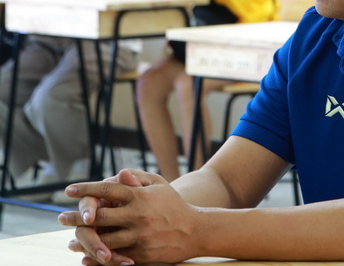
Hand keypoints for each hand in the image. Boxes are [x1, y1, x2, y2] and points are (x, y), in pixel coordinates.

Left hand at [59, 168, 197, 264]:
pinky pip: (115, 257)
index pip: (108, 189)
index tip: (68, 190)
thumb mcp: (159, 185)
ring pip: (103, 240)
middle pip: (99, 216)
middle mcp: (138, 215)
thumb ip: (137, 178)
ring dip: (83, 241)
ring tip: (71, 241)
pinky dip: (97, 258)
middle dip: (76, 218)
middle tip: (60, 218)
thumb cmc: (173, 204)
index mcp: (141, 196)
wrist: (195, 231)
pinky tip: (85, 257)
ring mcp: (140, 235)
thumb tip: (118, 172)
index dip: (86, 189)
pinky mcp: (142, 253)